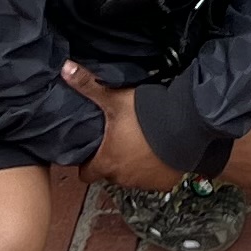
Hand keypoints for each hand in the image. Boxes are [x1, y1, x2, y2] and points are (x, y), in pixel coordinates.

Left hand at [61, 63, 181, 189]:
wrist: (185, 125)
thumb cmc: (146, 116)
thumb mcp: (114, 98)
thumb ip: (88, 85)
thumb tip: (65, 68)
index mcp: (107, 162)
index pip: (87, 174)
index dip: (87, 163)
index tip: (91, 152)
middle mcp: (124, 177)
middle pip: (111, 173)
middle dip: (113, 160)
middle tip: (119, 139)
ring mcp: (146, 181)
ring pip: (133, 176)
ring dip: (134, 164)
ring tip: (140, 143)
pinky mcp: (165, 182)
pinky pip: (155, 178)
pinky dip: (155, 168)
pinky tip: (159, 152)